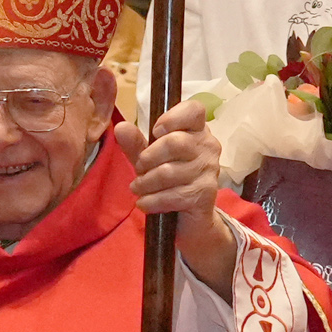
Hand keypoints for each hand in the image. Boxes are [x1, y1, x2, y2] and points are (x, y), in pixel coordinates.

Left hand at [118, 94, 237, 295]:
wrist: (189, 222)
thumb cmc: (170, 183)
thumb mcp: (149, 161)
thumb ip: (136, 144)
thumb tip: (121, 127)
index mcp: (197, 130)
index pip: (194, 109)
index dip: (172, 118)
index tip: (155, 132)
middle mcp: (208, 146)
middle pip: (174, 142)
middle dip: (147, 158)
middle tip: (139, 169)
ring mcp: (210, 170)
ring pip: (168, 172)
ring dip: (145, 183)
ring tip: (138, 188)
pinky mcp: (205, 194)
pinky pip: (172, 195)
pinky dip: (152, 201)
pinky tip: (145, 204)